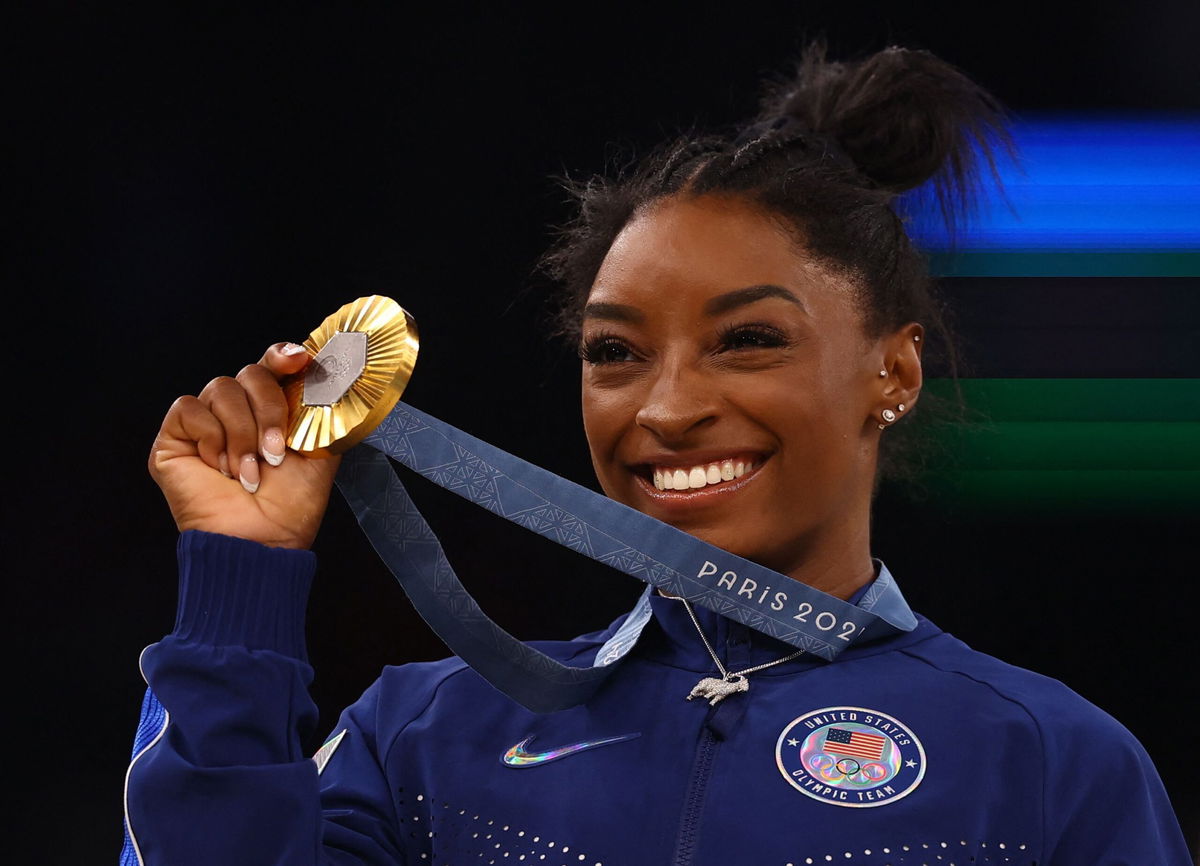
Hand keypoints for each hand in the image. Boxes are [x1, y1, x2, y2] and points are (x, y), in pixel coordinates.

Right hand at [148, 343, 340, 549]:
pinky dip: (211, 437)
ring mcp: (205, 423)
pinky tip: (220, 467)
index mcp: (270, 411)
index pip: (272, 365)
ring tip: (249, 470)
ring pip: (221, 389)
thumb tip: (332, 378)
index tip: (298, 360)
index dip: (282, 356)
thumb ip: (322, 413)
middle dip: (269, 410)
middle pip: (250, 373)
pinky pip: (189, 408)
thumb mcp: (321, 452)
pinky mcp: (175, 437)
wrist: (262, 538)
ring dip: (242, 433)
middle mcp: (237, 412)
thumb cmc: (291, 505)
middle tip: (275, 451)